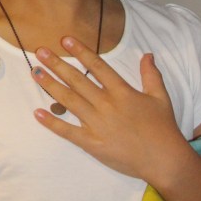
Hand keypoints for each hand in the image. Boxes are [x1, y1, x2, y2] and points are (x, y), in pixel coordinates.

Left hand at [31, 39, 188, 183]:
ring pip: (69, 100)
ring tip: (35, 72)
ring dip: (50, 85)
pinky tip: (38, 112)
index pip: (98, 67)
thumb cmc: (163, 128)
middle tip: (40, 52)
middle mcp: (106, 104)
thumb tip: (148, 54)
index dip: (81, 52)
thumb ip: (151, 75)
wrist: (164, 160)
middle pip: (77, 80)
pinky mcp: (92, 143)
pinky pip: (68, 131)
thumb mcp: (160, 97)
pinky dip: (52, 122)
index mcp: (122, 92)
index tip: (65, 39)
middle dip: (57, 64)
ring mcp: (97, 124)